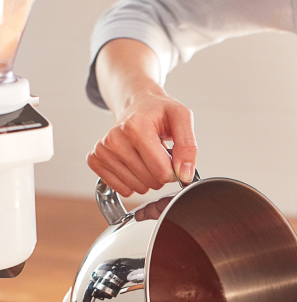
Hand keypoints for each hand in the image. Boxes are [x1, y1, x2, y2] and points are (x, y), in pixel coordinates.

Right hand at [87, 39, 197, 196]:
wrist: (137, 104)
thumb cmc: (159, 111)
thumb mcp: (181, 117)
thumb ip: (188, 146)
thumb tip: (185, 175)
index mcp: (135, 127)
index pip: (162, 172)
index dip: (175, 170)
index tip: (173, 156)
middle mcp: (114, 139)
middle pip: (151, 181)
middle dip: (162, 173)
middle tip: (160, 154)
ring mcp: (102, 150)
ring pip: (137, 188)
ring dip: (148, 178)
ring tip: (147, 156)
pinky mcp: (95, 159)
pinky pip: (122, 189)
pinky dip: (133, 182)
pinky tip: (135, 163)